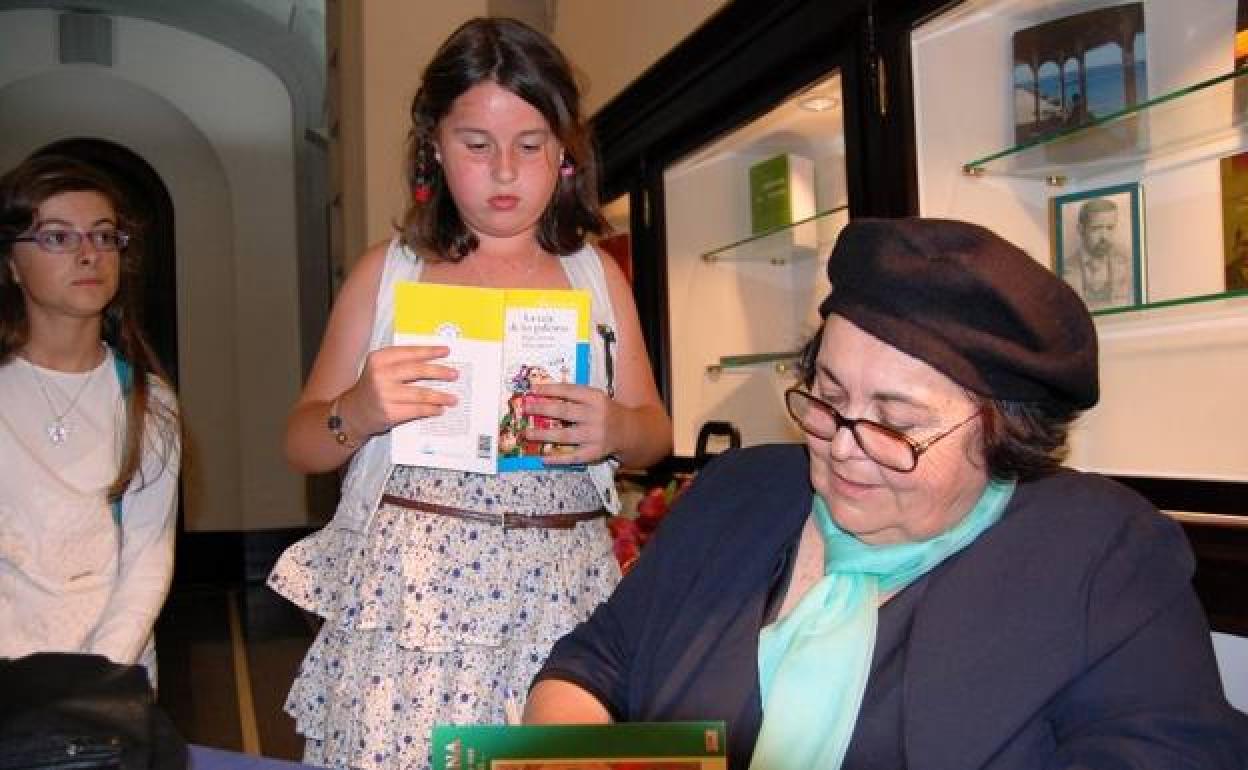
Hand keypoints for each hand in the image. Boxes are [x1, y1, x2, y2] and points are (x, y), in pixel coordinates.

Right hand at [338, 345, 458, 437]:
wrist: (353, 412)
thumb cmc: (373, 388)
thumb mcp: (380, 368)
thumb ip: (401, 362)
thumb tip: (434, 360)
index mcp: (379, 359)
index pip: (409, 352)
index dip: (429, 351)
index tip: (446, 351)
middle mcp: (380, 375)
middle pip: (417, 371)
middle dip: (439, 372)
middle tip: (454, 374)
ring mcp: (385, 395)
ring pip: (420, 393)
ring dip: (440, 396)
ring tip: (453, 398)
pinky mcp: (389, 412)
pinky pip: (416, 410)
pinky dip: (431, 409)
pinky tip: (439, 409)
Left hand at [523, 382, 622, 464]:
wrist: (629, 431)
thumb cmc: (605, 411)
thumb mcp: (595, 398)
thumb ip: (574, 396)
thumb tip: (543, 396)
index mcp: (595, 398)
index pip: (569, 391)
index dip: (549, 389)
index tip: (532, 388)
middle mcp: (596, 416)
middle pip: (564, 412)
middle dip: (542, 409)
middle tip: (525, 408)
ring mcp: (595, 436)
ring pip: (565, 435)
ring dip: (544, 435)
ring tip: (527, 433)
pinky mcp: (595, 452)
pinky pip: (573, 457)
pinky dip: (558, 459)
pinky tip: (543, 458)